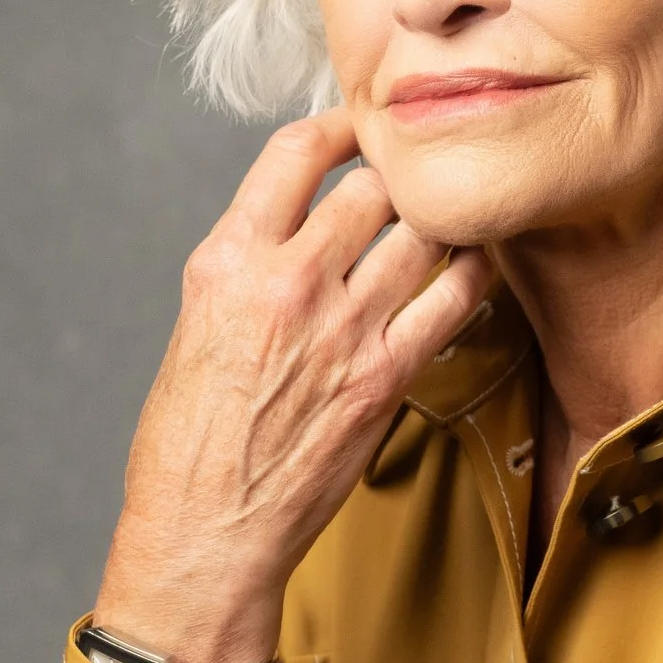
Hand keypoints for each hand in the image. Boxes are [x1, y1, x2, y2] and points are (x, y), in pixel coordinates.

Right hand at [97, 109, 493, 662]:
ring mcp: (344, 329)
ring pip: (421, 234)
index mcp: (227, 262)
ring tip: (447, 221)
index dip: (338, 129)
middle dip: (397, 180)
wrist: (206, 532)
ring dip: (439, 222)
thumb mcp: (198, 328)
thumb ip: (250, 267)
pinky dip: (472, 275)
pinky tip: (473, 270)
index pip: (295, 154)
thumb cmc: (189, 443)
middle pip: (373, 188)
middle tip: (414, 185)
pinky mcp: (386, 376)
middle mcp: (287, 284)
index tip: (357, 131)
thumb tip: (302, 230)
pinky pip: (455, 299)